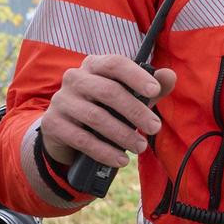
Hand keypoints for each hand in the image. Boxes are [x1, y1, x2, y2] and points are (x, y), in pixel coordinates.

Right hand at [39, 55, 177, 166]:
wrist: (65, 133)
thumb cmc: (104, 109)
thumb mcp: (128, 97)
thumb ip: (149, 88)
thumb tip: (170, 76)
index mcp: (94, 66)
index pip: (115, 63)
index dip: (136, 76)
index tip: (155, 91)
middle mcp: (74, 78)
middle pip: (108, 91)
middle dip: (135, 111)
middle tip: (155, 128)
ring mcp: (61, 101)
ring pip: (96, 117)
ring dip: (122, 134)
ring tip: (140, 147)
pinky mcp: (53, 124)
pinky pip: (82, 139)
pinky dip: (105, 151)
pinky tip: (121, 160)